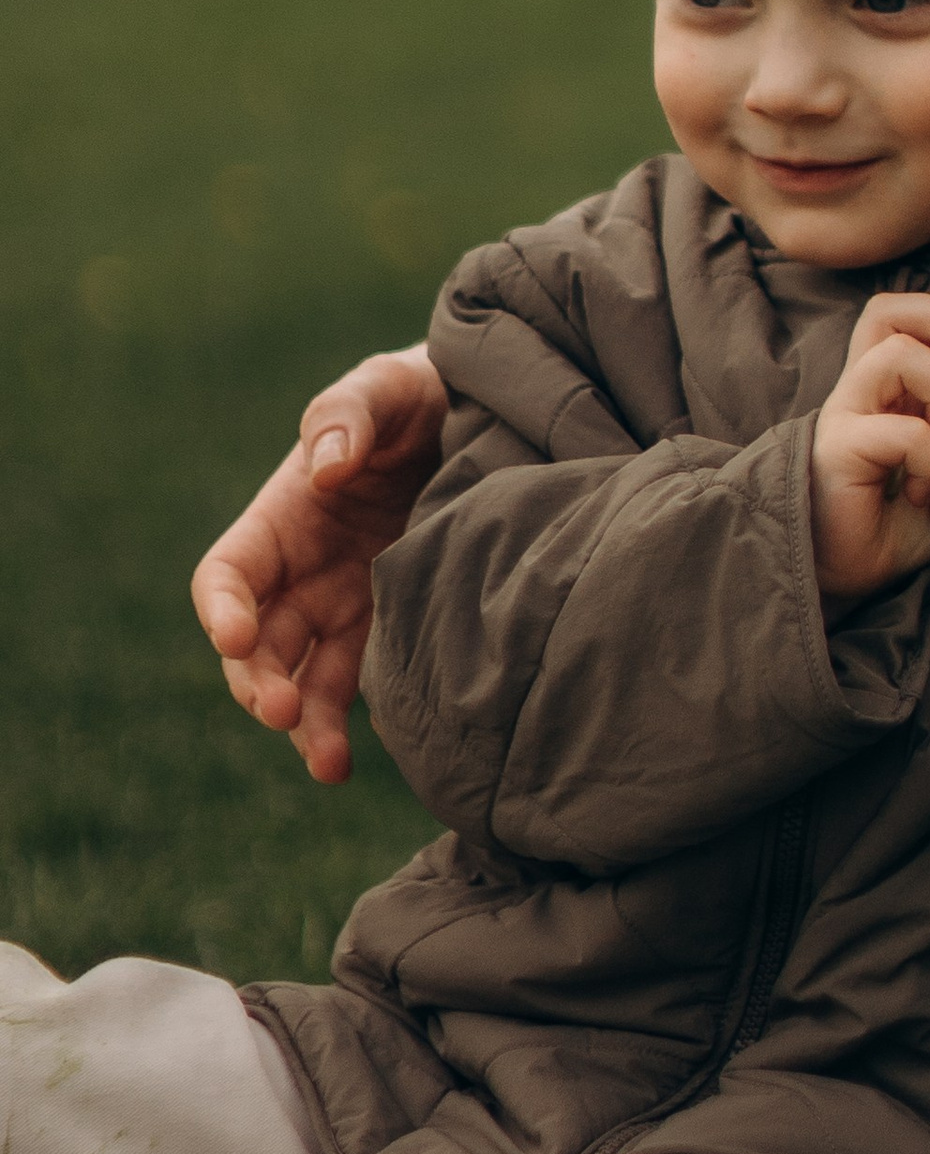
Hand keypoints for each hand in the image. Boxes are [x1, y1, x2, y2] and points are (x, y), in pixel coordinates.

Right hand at [189, 346, 449, 783]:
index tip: (236, 636)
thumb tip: (324, 473)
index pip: (226, 575)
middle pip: (257, 645)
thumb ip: (348, 416)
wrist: (485, 416)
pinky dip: (357, 724)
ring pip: (305, 679)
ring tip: (329, 765)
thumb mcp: (384, 388)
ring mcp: (346, 606)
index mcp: (280, 519)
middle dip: (259, 683)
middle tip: (283, 710)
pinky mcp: (394, 626)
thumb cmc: (417, 395)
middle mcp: (303, 574)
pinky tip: (367, 758)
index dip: (220, 609)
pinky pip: (363, 684)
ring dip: (305, 724)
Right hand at [810, 294, 929, 601]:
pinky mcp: (839, 450)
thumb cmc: (902, 520)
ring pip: (898, 352)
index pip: (919, 315)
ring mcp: (846, 414)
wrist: (845, 577)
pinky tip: (923, 494)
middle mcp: (862, 388)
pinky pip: (904, 431)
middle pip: (889, 309)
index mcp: (888, 383)